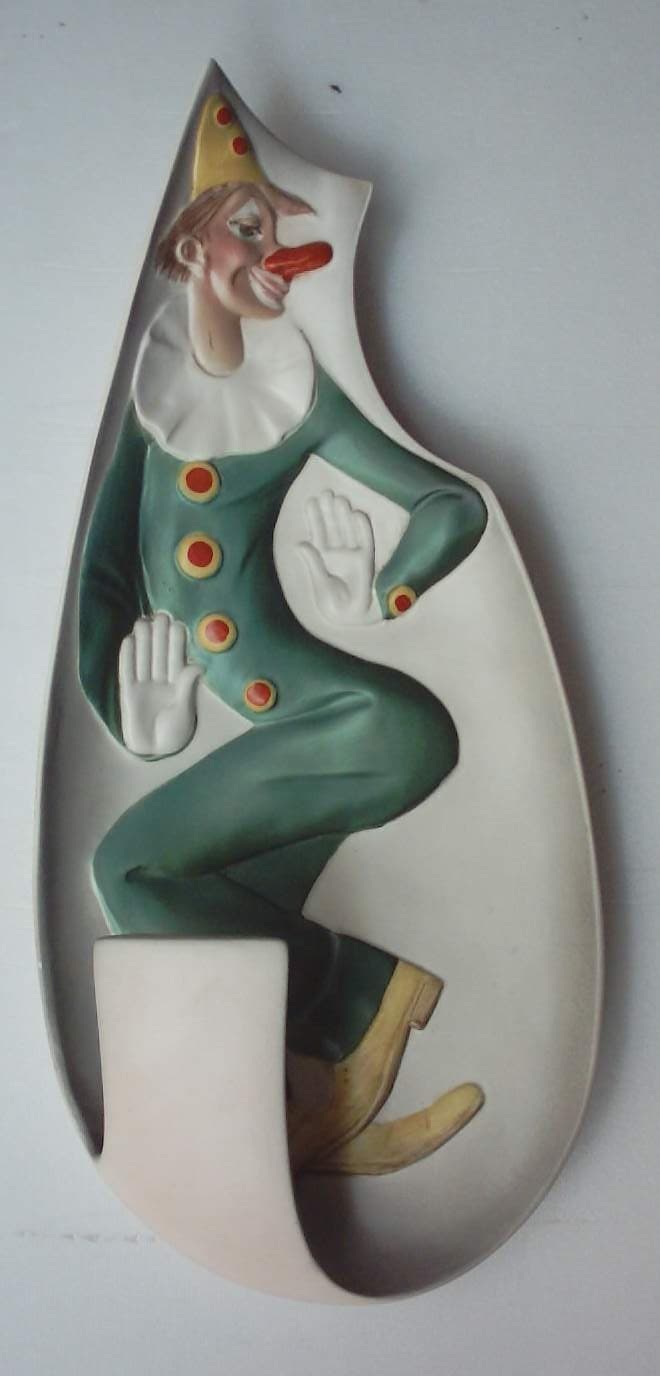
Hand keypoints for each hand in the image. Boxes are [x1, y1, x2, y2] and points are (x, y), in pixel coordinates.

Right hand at [118, 613, 201, 756]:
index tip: (178, 623)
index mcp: (177, 684)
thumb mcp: (184, 711)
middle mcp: (160, 681)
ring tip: (143, 621)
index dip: (177, 642)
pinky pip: (127, 671)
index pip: (176, 658)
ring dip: (143, 640)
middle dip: (159, 635)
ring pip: (143, 658)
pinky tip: (128, 640)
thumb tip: (197, 665)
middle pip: (158, 654)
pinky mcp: (128, 693)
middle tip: (160, 614)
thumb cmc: (174, 733)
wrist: (154, 750)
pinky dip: (127, 656)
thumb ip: (187, 687)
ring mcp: (143, 685)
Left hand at [298, 490, 374, 623]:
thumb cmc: (333, 605)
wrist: (351, 619)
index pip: (318, 533)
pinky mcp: (366, 562)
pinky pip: (365, 541)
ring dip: (344, 516)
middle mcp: (338, 553)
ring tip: (339, 498)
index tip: (311, 501)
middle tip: (326, 492)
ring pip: (348, 530)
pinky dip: (362, 528)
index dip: (314, 518)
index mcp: (323, 558)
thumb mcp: (319, 583)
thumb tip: (299, 544)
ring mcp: (352, 556)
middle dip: (329, 511)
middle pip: (333, 527)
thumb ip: (312, 563)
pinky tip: (357, 514)